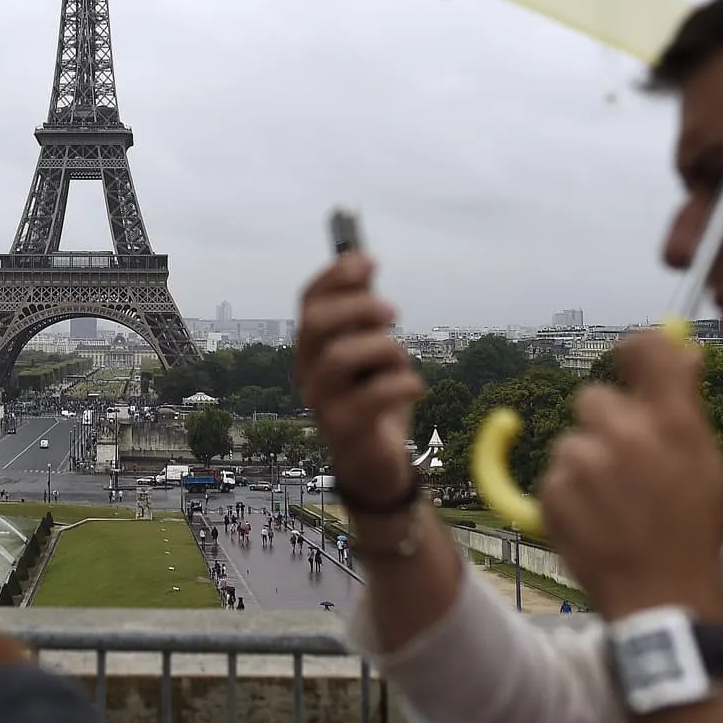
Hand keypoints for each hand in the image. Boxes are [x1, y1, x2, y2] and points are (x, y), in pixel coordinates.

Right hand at [295, 254, 422, 505]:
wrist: (375, 462)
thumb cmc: (373, 401)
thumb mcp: (370, 352)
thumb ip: (365, 315)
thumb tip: (364, 262)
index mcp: (312, 347)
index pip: (309, 301)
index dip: (336, 276)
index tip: (369, 260)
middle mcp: (308, 371)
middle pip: (316, 324)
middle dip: (358, 307)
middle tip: (393, 311)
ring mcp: (322, 401)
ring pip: (340, 358)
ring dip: (382, 347)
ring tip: (401, 358)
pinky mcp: (345, 429)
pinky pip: (372, 397)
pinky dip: (401, 384)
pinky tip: (414, 385)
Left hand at [538, 330, 722, 619]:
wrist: (664, 596)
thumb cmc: (693, 528)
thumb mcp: (707, 461)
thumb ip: (686, 402)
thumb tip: (681, 351)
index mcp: (671, 422)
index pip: (642, 350)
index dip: (635, 350)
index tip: (633, 361)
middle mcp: (623, 434)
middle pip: (592, 398)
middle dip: (605, 423)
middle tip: (627, 459)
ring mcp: (581, 464)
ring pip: (571, 443)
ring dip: (586, 463)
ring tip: (615, 504)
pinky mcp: (552, 494)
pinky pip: (554, 477)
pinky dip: (568, 495)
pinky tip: (596, 521)